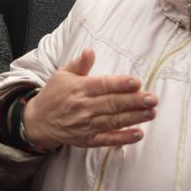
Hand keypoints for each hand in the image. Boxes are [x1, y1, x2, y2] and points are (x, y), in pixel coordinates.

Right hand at [23, 48, 156, 148]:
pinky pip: (108, 139)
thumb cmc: (54, 94)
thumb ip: (79, 64)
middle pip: (111, 104)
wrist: (39, 120)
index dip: (119, 84)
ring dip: (134, 118)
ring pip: (113, 121)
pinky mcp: (88, 139)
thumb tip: (90, 51)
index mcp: (78, 89)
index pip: (102, 85)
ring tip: (151, 113)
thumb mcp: (62, 74)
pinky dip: (123, 138)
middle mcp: (83, 107)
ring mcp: (86, 125)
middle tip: (152, 98)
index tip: (136, 82)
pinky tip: (138, 134)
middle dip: (133, 101)